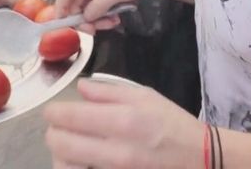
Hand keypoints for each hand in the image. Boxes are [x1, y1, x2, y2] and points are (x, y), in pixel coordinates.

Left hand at [45, 79, 201, 168]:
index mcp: (123, 120)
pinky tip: (82, 160)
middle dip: (52, 133)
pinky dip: (76, 167)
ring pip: (65, 166)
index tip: (53, 111)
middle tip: (57, 128)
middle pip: (60, 143)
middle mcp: (116, 150)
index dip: (53, 112)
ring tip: (67, 146)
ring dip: (60, 155)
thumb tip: (80, 88)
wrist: (198, 158)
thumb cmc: (172, 124)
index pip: (69, 116)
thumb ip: (109, 91)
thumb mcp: (146, 97)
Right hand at [55, 0, 163, 32]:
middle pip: (76, 4)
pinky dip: (105, 18)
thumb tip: (85, 18)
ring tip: (112, 23)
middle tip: (93, 31)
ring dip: (97, 20)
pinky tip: (116, 20)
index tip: (63, 24)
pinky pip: (99, 10)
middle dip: (84, 19)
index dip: (61, 7)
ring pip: (88, 10)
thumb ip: (100, 5)